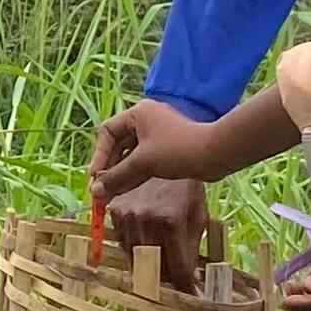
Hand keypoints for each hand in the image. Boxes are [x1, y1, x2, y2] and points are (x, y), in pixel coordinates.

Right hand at [90, 99, 220, 200]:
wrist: (215, 154)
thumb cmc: (177, 150)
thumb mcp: (143, 163)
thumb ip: (117, 177)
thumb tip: (95, 192)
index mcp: (138, 114)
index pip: (108, 132)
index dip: (100, 155)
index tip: (96, 177)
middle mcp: (146, 120)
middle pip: (119, 145)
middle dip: (109, 168)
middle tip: (101, 191)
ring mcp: (158, 135)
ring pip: (131, 155)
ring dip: (121, 174)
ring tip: (110, 196)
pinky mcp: (167, 149)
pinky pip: (144, 161)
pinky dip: (134, 175)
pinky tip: (125, 190)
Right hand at [104, 175, 216, 290]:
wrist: (168, 152)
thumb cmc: (190, 183)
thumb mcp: (198, 212)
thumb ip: (192, 244)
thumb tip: (192, 276)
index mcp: (170, 221)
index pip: (177, 267)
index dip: (184, 286)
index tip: (192, 298)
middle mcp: (146, 219)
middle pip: (153, 266)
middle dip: (164, 281)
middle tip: (172, 291)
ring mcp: (128, 214)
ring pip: (134, 256)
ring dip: (147, 268)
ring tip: (158, 276)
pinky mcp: (116, 209)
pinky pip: (122, 240)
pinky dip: (133, 250)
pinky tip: (145, 254)